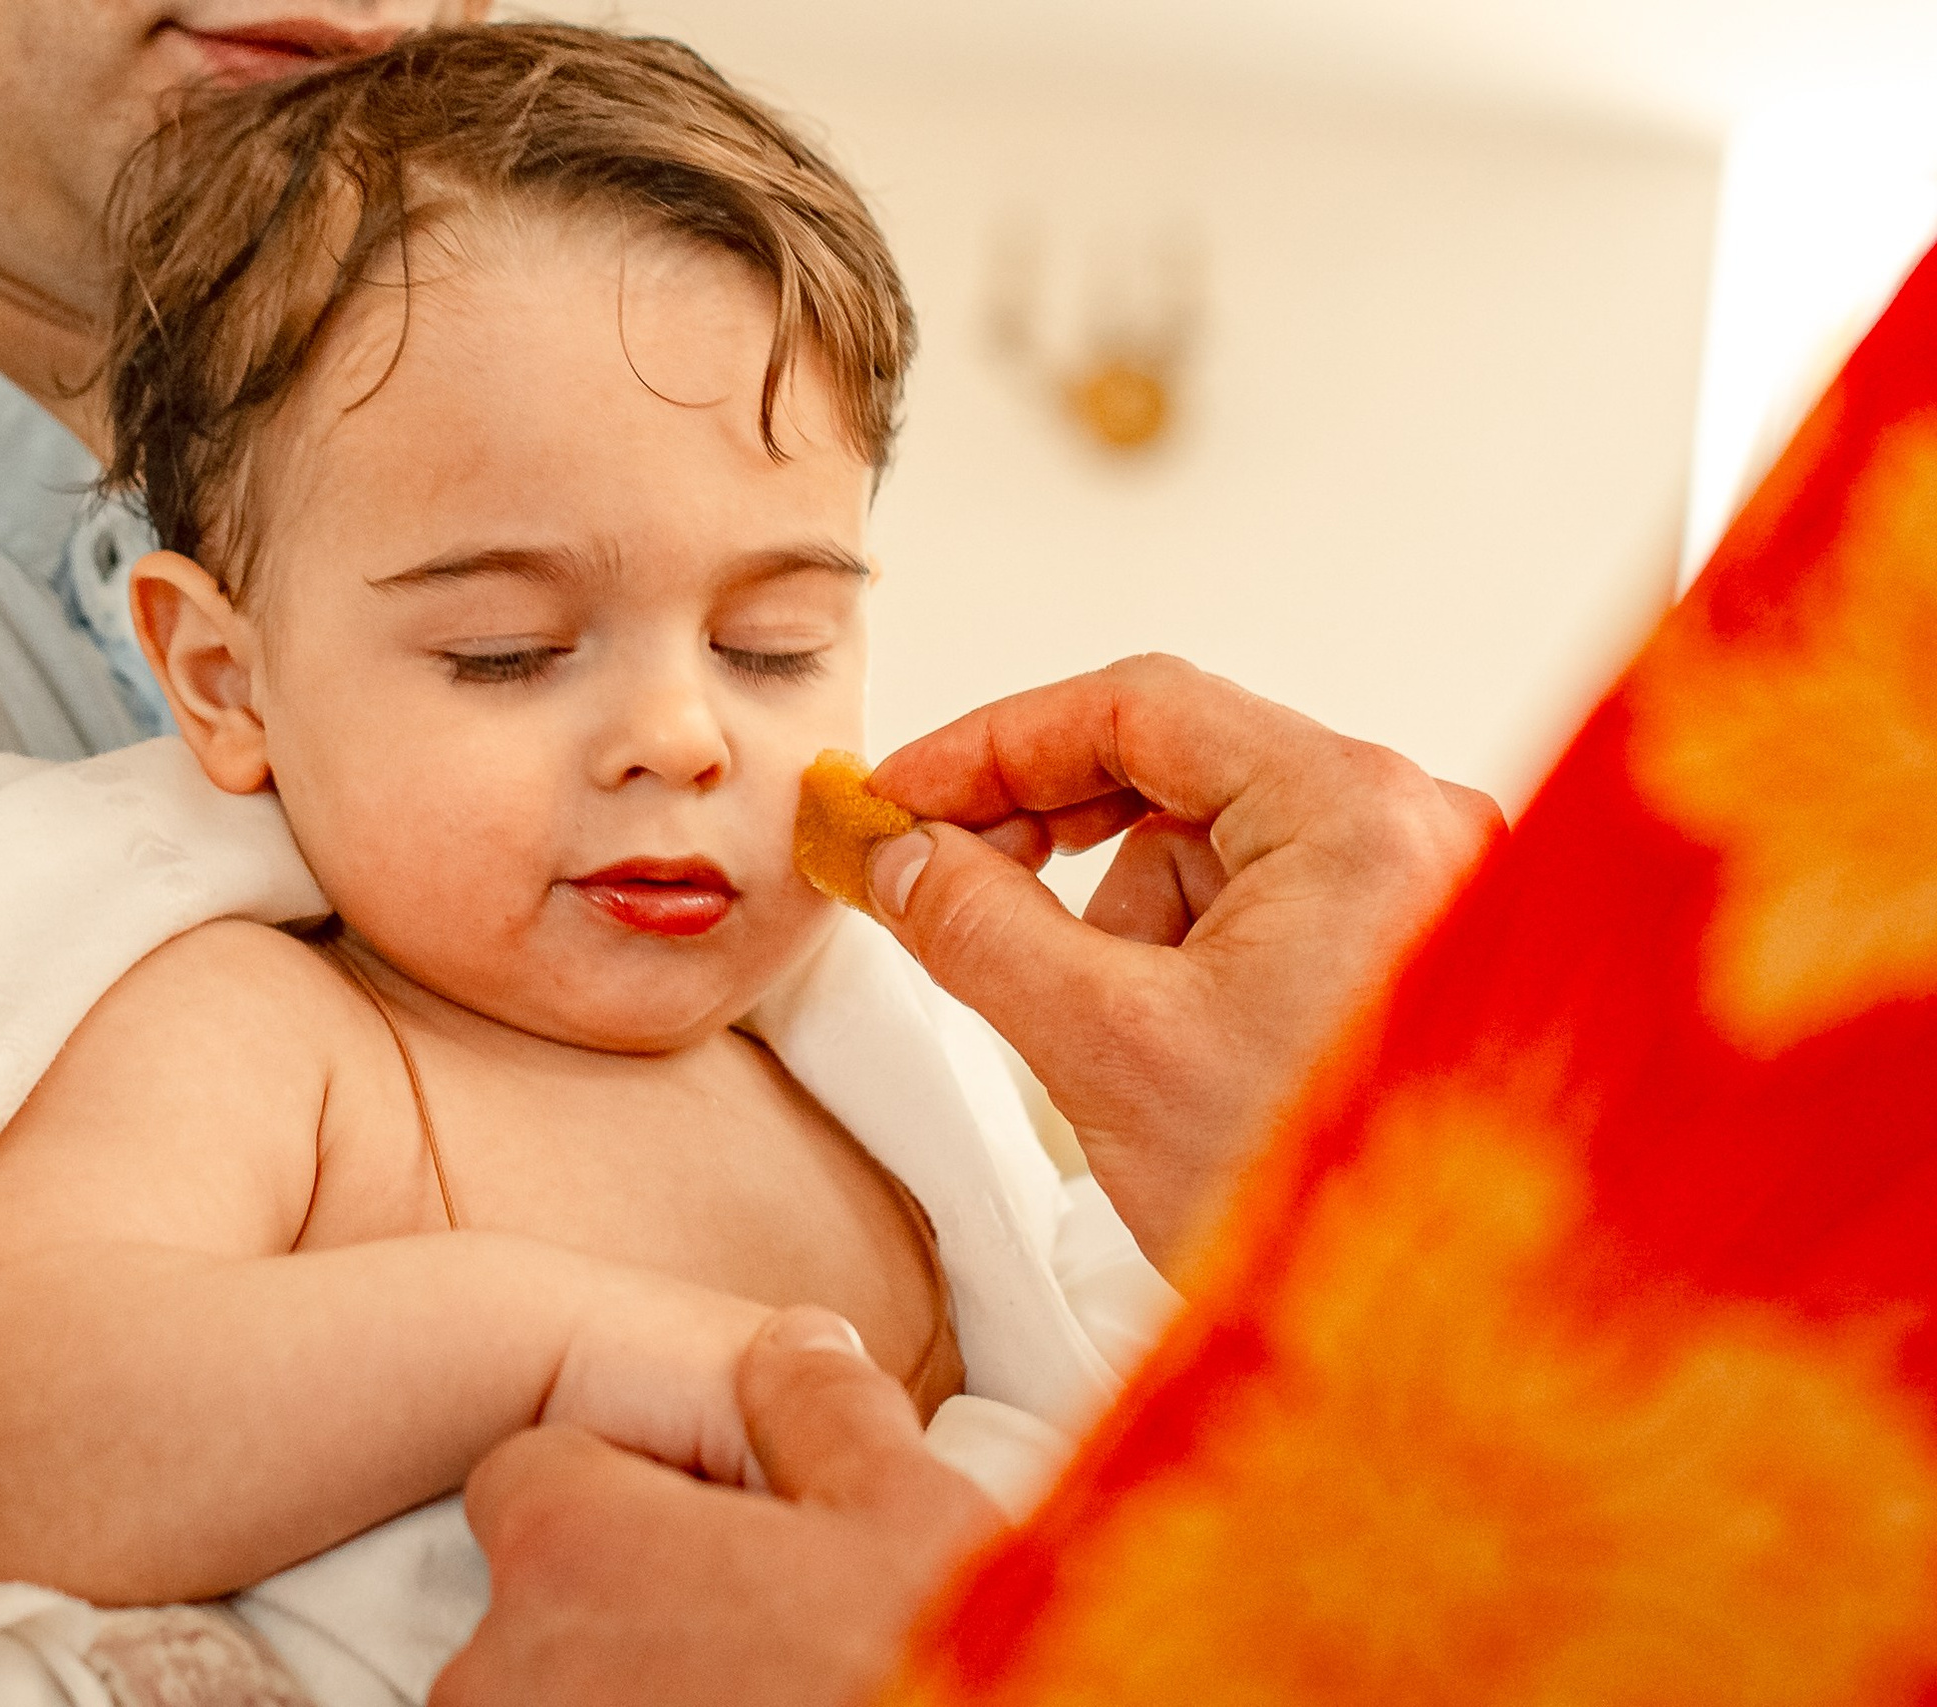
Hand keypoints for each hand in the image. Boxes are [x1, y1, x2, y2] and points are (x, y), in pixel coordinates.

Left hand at [436, 1308, 1002, 1706]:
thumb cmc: (929, 1674)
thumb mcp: (908, 1513)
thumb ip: (824, 1409)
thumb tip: (800, 1342)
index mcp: (574, 1547)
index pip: (535, 1475)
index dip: (625, 1495)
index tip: (700, 1533)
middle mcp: (509, 1669)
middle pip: (538, 1607)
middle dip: (624, 1613)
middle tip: (748, 1637)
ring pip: (554, 1700)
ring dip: (625, 1696)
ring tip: (753, 1696)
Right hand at [865, 654, 1502, 1275]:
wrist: (1437, 1365)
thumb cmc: (1319, 1211)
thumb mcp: (1108, 1051)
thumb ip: (980, 928)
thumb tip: (901, 859)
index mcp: (1359, 814)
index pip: (1140, 709)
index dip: (992, 745)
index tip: (900, 796)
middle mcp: (1415, 831)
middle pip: (1181, 770)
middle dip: (1052, 836)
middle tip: (942, 881)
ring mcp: (1430, 896)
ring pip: (1217, 852)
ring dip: (1127, 923)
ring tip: (1117, 1048)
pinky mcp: (1419, 961)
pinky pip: (1267, 913)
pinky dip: (1189, 966)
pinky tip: (1177, 1061)